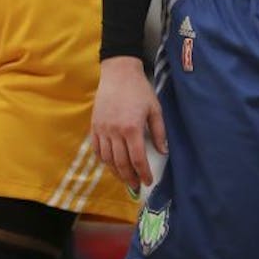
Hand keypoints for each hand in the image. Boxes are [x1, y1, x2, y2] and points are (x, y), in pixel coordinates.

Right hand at [91, 57, 167, 189]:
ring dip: (116, 172)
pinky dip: (103, 160)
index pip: (137, 159)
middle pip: (121, 163)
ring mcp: (102, 129)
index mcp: (132, 128)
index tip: (148, 181)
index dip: (143, 173)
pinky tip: (110, 164)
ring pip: (107, 159)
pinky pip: (96, 149)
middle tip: (136, 185)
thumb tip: (163, 151)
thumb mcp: (154, 109)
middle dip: (129, 178)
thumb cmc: (139, 90)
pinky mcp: (94, 125)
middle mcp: (115, 131)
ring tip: (124, 178)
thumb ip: (159, 131)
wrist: (118, 73)